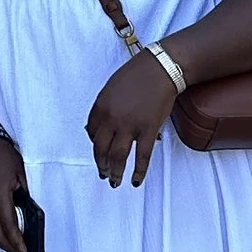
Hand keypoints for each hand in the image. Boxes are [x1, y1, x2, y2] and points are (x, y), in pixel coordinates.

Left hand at [87, 50, 179, 187]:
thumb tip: (99, 124)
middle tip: (103, 174)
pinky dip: (138, 172)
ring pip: (118, 156)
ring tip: (114, 182)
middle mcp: (112, 118)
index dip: (93, 143)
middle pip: (100, 148)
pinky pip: (142, 157)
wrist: (160, 69)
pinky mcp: (148, 130)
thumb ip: (104, 106)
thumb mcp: (111, 87)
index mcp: (101, 106)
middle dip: (100, 164)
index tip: (98, 150)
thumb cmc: (136, 75)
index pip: (91, 131)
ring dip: (114, 172)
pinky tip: (135, 181)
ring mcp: (130, 126)